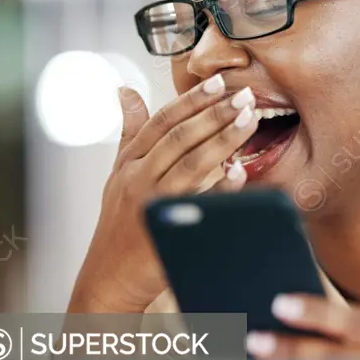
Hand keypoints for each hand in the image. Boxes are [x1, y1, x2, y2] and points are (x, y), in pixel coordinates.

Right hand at [67, 75, 259, 313]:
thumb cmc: (119, 221)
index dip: (191, 100)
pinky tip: (242, 173)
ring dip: (222, 140)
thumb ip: (130, 133)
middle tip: (247, 95)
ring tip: (250, 120)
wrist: (109, 277)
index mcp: (130, 161)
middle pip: (180, 137)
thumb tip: (125, 90)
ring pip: (190, 164)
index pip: (163, 121)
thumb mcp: (119, 173)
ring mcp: (151, 204)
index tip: (219, 82)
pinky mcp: (167, 230)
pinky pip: (198, 205)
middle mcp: (137, 178)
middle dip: (214, 113)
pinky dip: (220, 188)